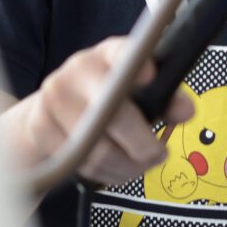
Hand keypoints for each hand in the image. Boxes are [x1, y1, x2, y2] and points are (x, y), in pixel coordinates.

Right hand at [0, 36, 194, 185]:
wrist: (47, 108)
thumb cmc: (102, 94)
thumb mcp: (135, 85)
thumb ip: (165, 95)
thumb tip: (186, 110)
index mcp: (108, 54)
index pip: (121, 52)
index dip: (135, 64)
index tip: (150, 73)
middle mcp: (78, 70)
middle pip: (114, 115)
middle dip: (143, 145)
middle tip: (159, 154)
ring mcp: (54, 98)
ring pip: (97, 148)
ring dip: (127, 166)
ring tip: (141, 166)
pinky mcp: (40, 128)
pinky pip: (80, 163)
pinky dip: (104, 174)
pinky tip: (115, 169)